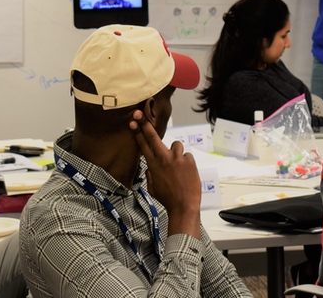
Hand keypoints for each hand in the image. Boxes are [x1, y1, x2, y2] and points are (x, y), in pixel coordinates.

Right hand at [129, 110, 200, 236]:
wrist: (184, 206)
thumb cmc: (168, 199)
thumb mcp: (153, 188)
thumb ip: (150, 176)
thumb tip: (150, 169)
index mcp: (153, 165)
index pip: (143, 145)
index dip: (137, 132)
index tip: (133, 123)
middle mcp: (164, 159)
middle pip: (153, 137)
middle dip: (146, 125)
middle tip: (140, 115)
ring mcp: (177, 158)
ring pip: (176, 145)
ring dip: (176, 152)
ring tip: (178, 165)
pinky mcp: (189, 161)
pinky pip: (187, 156)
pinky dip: (187, 163)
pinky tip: (187, 173)